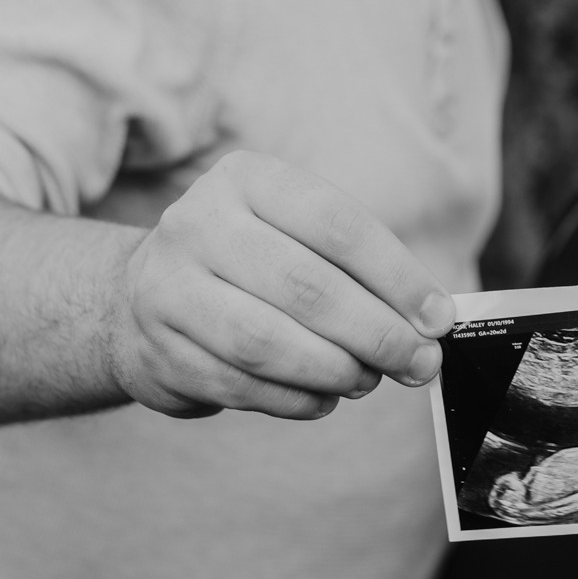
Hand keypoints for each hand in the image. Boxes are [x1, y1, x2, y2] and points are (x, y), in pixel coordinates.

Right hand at [101, 152, 455, 421]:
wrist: (137, 296)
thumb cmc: (248, 261)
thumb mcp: (295, 232)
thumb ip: (359, 268)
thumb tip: (429, 321)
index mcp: (246, 179)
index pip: (339, 226)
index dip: (398, 277)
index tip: (439, 318)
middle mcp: (198, 225)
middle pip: (307, 288)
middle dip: (377, 334)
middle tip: (419, 363)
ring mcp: (169, 289)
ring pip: (269, 343)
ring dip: (336, 371)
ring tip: (369, 380)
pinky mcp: (157, 351)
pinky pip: (242, 386)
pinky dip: (296, 399)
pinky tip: (324, 397)